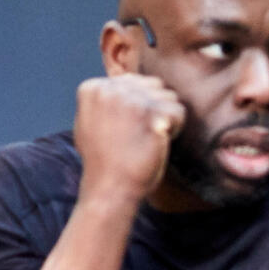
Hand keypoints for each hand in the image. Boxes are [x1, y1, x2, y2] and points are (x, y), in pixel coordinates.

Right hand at [74, 75, 183, 203]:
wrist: (110, 188)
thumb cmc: (103, 161)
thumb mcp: (90, 122)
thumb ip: (104, 99)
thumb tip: (121, 81)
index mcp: (92, 87)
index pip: (134, 81)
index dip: (139, 107)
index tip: (127, 128)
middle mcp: (110, 88)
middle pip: (153, 85)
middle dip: (155, 108)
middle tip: (142, 134)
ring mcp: (131, 99)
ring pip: (169, 97)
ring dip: (167, 118)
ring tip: (150, 138)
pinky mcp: (151, 113)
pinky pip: (179, 111)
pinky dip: (176, 129)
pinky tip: (159, 142)